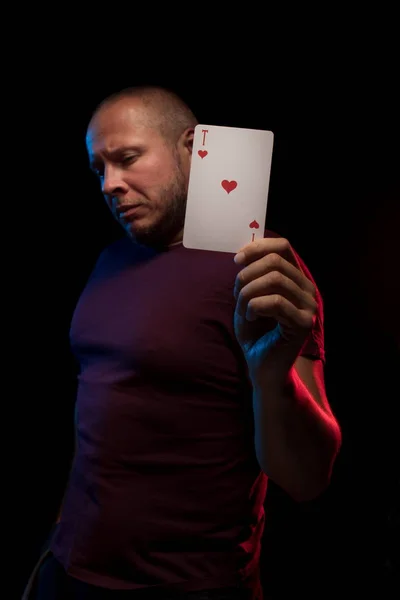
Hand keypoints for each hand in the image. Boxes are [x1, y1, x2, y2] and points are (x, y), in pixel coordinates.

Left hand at [233, 237, 317, 380]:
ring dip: (249, 293)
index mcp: (296, 279)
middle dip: (247, 276)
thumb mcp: (249, 297)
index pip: (284, 247)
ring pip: (274, 280)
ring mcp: (309, 306)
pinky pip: (276, 302)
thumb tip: (244, 254)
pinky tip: (250, 317)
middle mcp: (307, 289)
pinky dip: (255, 307)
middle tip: (237, 295)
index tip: (237, 260)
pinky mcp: (304, 323)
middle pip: (275, 262)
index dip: (258, 247)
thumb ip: (251, 275)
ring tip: (244, 309)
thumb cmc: (255, 332)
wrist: (260, 367)